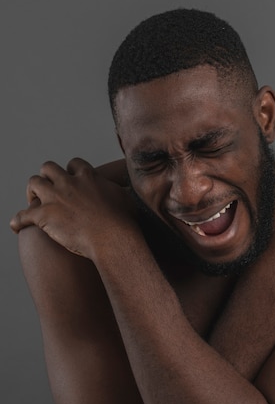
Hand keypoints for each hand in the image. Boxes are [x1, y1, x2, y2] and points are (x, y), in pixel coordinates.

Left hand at [10, 158, 138, 258]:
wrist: (113, 238)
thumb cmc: (124, 221)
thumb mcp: (126, 199)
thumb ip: (122, 191)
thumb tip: (129, 189)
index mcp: (88, 176)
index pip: (74, 164)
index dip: (71, 172)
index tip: (72, 180)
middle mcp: (69, 183)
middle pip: (49, 167)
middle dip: (47, 177)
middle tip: (48, 190)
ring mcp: (55, 198)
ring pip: (34, 183)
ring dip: (32, 192)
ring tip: (33, 203)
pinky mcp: (44, 216)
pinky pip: (22, 215)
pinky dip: (17, 221)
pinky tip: (16, 226)